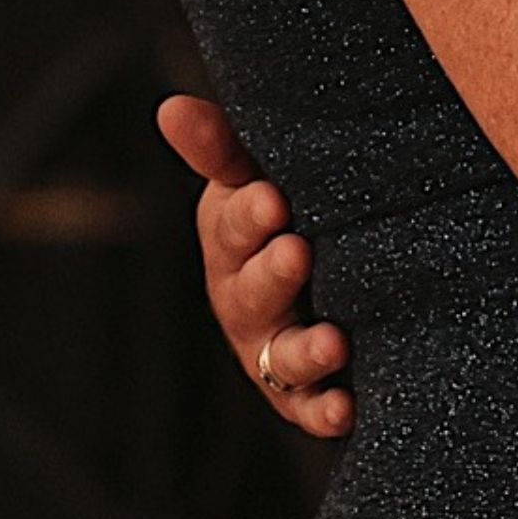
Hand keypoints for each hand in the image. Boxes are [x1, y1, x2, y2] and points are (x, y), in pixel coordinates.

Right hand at [160, 93, 347, 438]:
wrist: (329, 282)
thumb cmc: (283, 220)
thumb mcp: (251, 178)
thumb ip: (219, 147)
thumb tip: (170, 108)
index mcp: (231, 242)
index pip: (231, 227)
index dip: (248, 217)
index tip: (272, 199)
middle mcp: (245, 300)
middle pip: (252, 292)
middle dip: (272, 275)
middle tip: (299, 252)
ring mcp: (274, 351)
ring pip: (283, 357)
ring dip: (305, 350)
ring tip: (334, 341)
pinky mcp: (304, 396)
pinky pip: (311, 408)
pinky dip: (325, 410)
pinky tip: (347, 406)